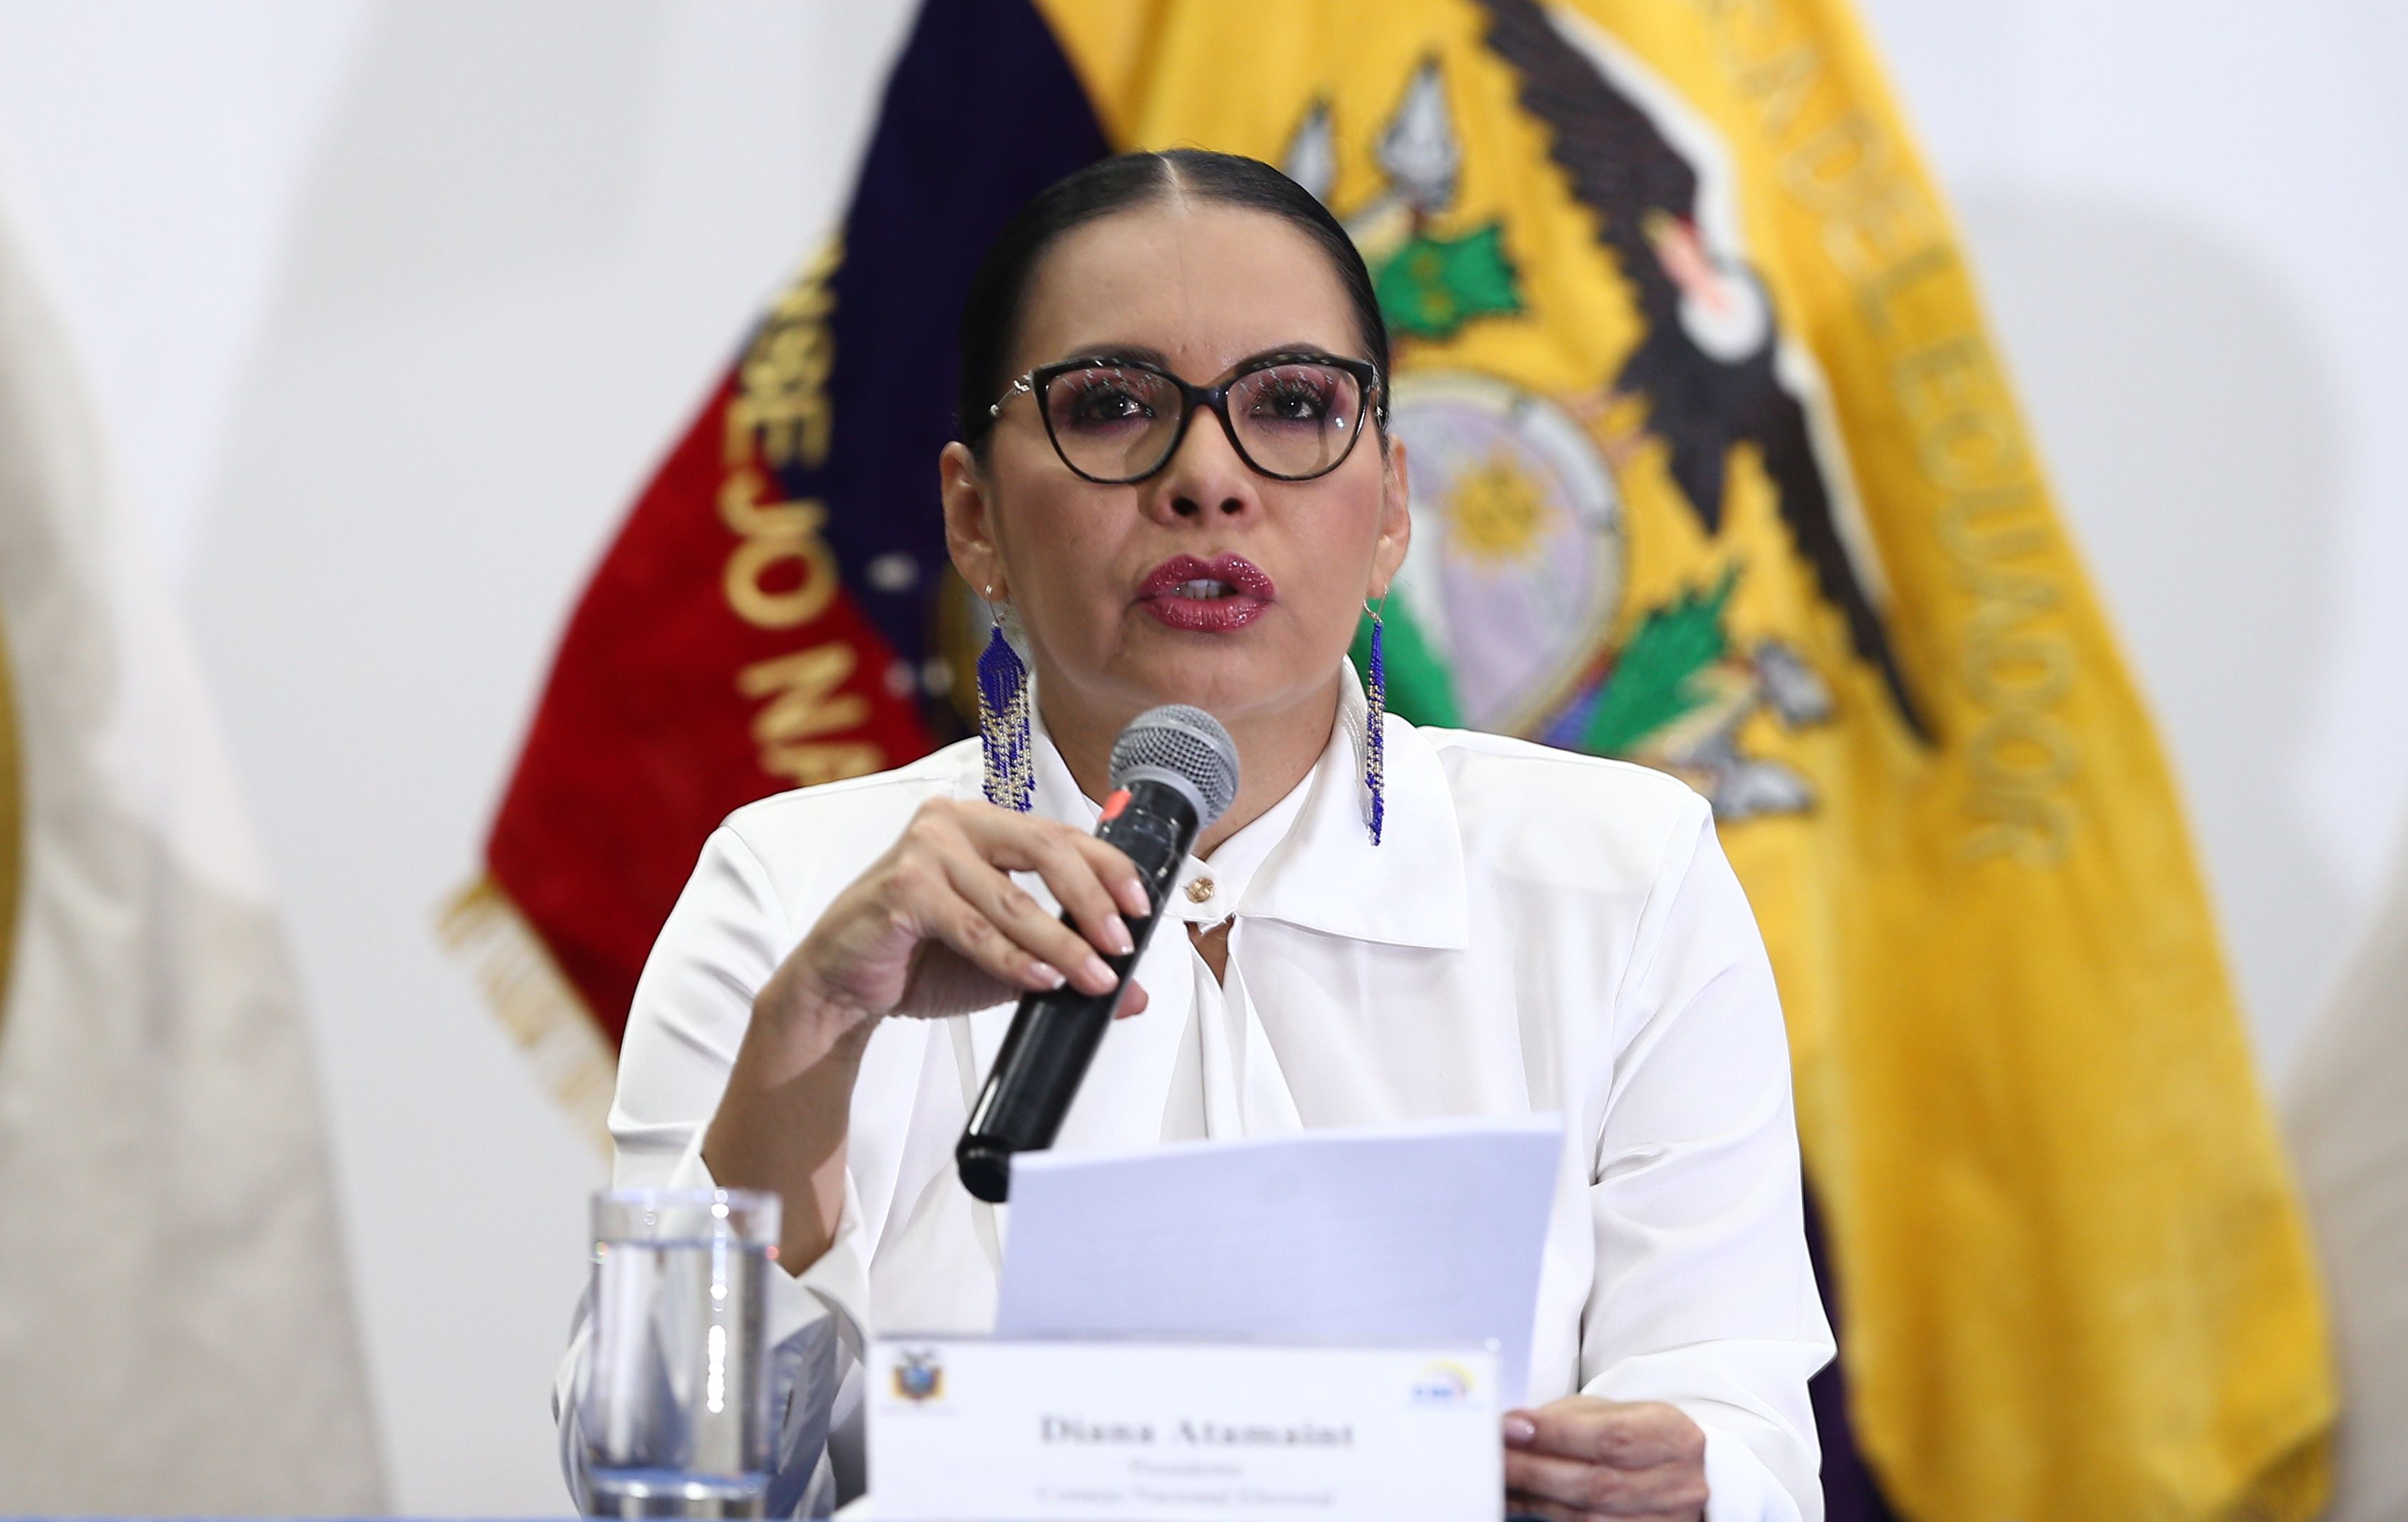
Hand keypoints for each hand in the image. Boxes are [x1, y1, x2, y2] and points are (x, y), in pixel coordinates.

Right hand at [762, 797, 1154, 1045]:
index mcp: (983, 824)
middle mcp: (953, 824)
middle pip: (1046, 851)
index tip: (1142, 906)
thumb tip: (1132, 993)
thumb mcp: (1005, 961)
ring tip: (1093, 978)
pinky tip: (1041, 980)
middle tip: (1121, 944)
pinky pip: (974, 929)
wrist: (841, 984)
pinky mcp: (902, 890)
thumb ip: (1062, 965)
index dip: (1109, 868)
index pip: (1061, 835)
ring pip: (1013, 901)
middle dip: (1093, 902)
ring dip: (1061, 945)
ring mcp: (924, 852)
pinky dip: (1013, 959)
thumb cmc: (918, 957)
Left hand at [1502, 1397, 1707, 1521]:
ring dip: (1534, 1499)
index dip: (1557, 1434)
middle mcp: (1679, 1483)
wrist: (1676, 1472)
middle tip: (1492, 1459)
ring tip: (1499, 1482)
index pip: (1611, 1436)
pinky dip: (1547, 1517)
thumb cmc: (1635, 1435)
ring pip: (1590, 1517)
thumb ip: (1567, 1420)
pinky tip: (1520, 1503)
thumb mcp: (1610, 1413)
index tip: (1511, 1428)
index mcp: (1672, 1435)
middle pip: (1598, 1484)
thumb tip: (1511, 1428)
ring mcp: (1667, 1519)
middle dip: (1534, 1471)